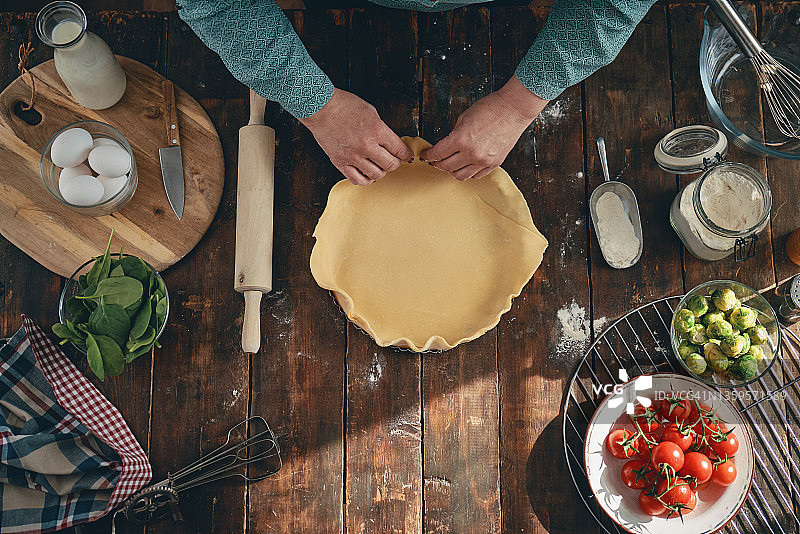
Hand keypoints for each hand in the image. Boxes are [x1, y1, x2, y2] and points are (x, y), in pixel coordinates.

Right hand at [299, 88, 412, 184]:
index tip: (407, 156)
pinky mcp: (340, 162)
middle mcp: (366, 146)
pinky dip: (365, 179)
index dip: (406, 155)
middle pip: (390, 165)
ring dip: (381, 171)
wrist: (320, 107)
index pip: (399, 150)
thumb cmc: (344, 105)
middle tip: (394, 160)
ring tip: (379, 165)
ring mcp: (352, 156)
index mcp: (377, 131)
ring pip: (376, 175)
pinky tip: (367, 174)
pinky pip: (357, 179)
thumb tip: (390, 144)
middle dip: (395, 163)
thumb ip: (382, 130)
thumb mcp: (371, 112)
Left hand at [420, 76, 548, 179]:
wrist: (513, 109)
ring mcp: (484, 161)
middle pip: (446, 167)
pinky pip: (476, 175)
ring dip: (452, 171)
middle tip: (434, 160)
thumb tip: (447, 146)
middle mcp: (472, 154)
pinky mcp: (494, 164)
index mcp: (461, 140)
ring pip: (460, 176)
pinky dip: (468, 172)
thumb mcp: (463, 119)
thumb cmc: (490, 108)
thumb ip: (454, 135)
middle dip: (437, 164)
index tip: (425, 155)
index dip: (428, 155)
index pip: (438, 154)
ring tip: (449, 164)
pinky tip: (465, 166)